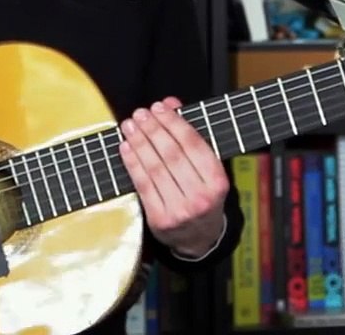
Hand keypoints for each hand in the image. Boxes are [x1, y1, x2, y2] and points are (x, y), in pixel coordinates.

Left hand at [119, 96, 229, 258]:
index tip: (160, 108)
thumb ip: (191, 135)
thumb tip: (171, 104)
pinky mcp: (160, 220)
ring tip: (130, 126)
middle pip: (172, 155)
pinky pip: (143, 185)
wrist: (200, 239)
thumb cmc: (203, 196)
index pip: (194, 145)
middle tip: (140, 114)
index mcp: (218, 181)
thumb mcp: (207, 168)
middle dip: (153, 130)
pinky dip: (133, 164)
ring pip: (155, 169)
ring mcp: (180, 210)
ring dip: (139, 143)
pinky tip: (126, 148)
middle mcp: (201, 196)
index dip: (174, 123)